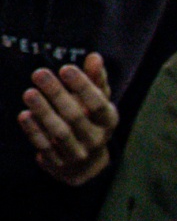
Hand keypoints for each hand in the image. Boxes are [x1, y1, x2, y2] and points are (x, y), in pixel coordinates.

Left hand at [20, 53, 120, 184]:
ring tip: (29, 93)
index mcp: (108, 121)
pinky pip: (45, 146)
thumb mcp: (98, 101)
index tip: (65, 68)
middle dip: (57, 94)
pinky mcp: (59, 163)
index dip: (83, 86)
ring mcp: (78, 153)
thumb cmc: (91, 121)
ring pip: (59, 133)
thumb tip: (95, 57)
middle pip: (76, 116)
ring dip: (44, 112)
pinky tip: (24, 115)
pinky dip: (34, 131)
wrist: (86, 162)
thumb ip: (96, 79)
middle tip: (39, 73)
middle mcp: (96, 139)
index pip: (98, 104)